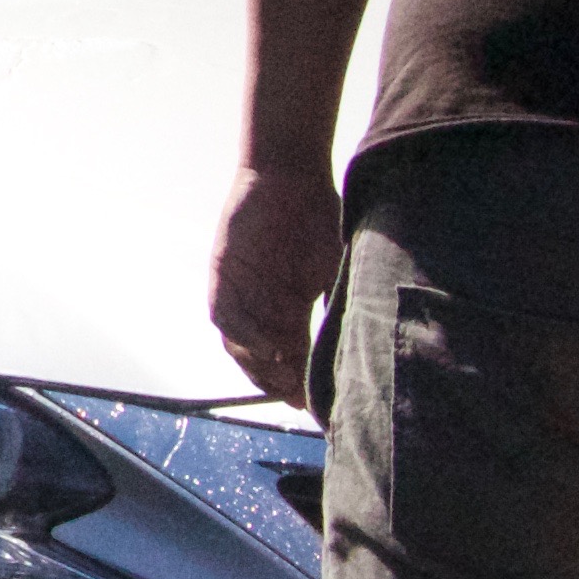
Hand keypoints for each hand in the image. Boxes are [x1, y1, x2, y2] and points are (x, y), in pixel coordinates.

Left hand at [208, 162, 344, 405]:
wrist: (289, 172)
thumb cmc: (317, 215)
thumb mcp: (331, 268)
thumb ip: (332, 304)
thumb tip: (356, 342)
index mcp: (287, 307)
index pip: (290, 356)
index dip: (299, 382)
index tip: (315, 406)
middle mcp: (260, 305)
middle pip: (260, 358)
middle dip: (277, 382)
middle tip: (298, 398)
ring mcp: (239, 290)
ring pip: (239, 343)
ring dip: (259, 366)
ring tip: (282, 380)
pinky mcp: (222, 274)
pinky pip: (225, 316)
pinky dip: (243, 337)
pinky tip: (264, 349)